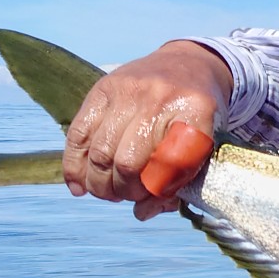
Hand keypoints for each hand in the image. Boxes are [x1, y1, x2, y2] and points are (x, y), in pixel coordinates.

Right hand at [62, 41, 232, 219]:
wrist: (188, 64)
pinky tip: (79, 186)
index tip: (152, 197)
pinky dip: (74, 166)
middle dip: (124, 191)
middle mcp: (160, 97)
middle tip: (126, 196)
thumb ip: (178, 182)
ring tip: (107, 192)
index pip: (169, 165)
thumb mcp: (204, 144)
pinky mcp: (102, 88)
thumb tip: (141, 213)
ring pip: (100, 152)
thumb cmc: (196, 114)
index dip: (156, 191)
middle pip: (128, 162)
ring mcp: (128, 90)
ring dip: (99, 184)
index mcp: (197, 112)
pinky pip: (78, 134)